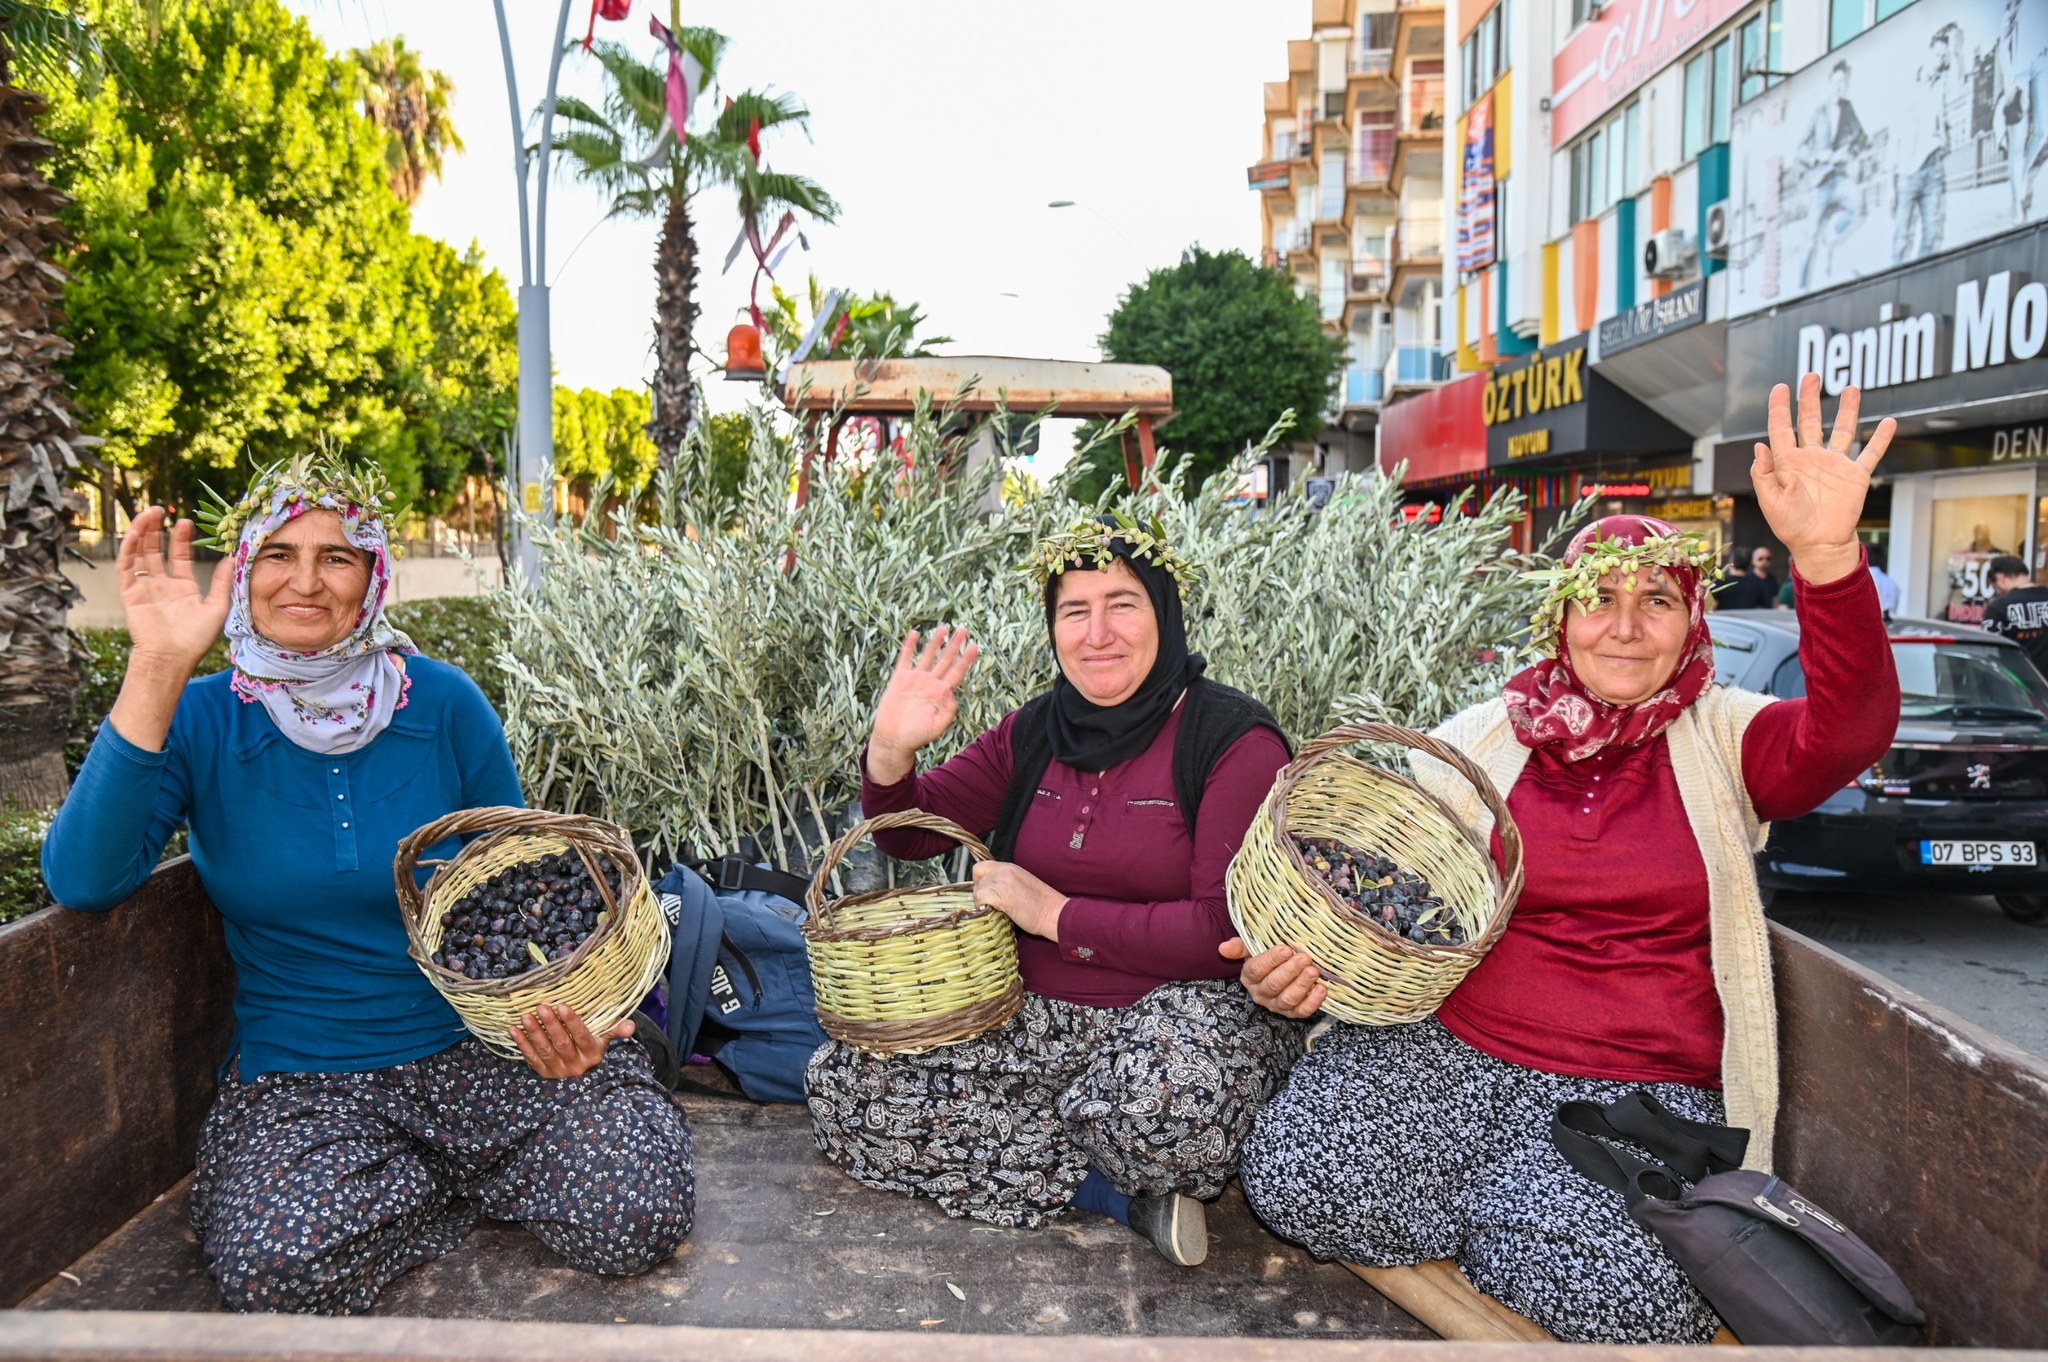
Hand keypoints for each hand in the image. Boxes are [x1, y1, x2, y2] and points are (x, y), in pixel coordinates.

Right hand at [117, 506, 233, 671]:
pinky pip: (126, 568)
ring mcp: (145, 589)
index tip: (186, 522)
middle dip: (157, 530)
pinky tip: (135, 533)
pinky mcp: (129, 594)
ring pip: (139, 555)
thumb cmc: (196, 639)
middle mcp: (162, 586)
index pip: (180, 557)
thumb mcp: (217, 607)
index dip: (181, 539)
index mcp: (182, 589)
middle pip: (156, 552)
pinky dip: (129, 549)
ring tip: (148, 513)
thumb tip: (232, 557)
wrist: (173, 658)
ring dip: (141, 534)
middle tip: (160, 509)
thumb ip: (222, 582)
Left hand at [512, 1003, 632, 1079]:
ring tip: (526, 1016)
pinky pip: (531, 1058)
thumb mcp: (606, 1038)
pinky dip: (522, 1044)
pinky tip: (514, 1029)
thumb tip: (630, 1026)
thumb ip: (616, 1029)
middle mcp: (576, 1065)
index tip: (563, 1006)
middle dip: (551, 1024)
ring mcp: (558, 1071)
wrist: (582, 1074)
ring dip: (534, 1033)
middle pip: (562, 1043)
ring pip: (545, 1051)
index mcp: (593, 1054)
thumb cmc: (594, 1045)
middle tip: (541, 1006)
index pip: (583, 1037)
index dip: (573, 1022)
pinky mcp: (544, 1073)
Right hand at [867, 626, 978, 782]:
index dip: (966, 659)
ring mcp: (916, 680)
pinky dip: (909, 646)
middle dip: (955, 645)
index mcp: (942, 694)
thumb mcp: (937, 727)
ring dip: (936, 642)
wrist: (894, 739)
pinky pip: (906, 659)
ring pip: (928, 656)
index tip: (975, 646)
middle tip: (964, 629)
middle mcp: (931, 683)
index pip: (957, 672)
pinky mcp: (900, 679)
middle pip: (946, 660)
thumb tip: (953, 692)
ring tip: (944, 628)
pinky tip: (914, 633)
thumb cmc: (917, 737)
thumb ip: (948, 711)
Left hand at [971, 860, 1066, 941]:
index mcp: (1009, 867)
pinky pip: (981, 899)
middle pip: (978, 878)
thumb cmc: (1042, 904)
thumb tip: (990, 891)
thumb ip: (1005, 883)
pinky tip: (993, 913)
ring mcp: (1002, 882)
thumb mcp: (1021, 884)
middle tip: (989, 904)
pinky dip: (982, 908)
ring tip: (993, 910)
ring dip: (981, 901)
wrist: (1054, 913)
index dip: (980, 880)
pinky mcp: (1001, 895)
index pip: (981, 867)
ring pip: (978, 890)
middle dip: (980, 891)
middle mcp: (1004, 871)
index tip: (986, 892)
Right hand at [1221, 937, 1326, 1018]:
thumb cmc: (1268, 957)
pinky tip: (1321, 989)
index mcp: (1249, 977)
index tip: (1286, 949)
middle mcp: (1261, 994)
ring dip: (1302, 985)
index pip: (1256, 970)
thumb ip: (1240, 947)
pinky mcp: (1293, 1013)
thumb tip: (1223, 947)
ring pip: (1288, 999)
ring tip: (1313, 971)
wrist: (1281, 970)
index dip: (1271, 960)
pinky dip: (1313, 1002)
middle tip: (1304, 958)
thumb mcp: (1253, 948)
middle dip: (1290, 971)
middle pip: (1273, 985)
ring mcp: (1277, 1006)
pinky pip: (1302, 1011)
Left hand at [1752, 375, 1894, 585]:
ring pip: (1843, 430)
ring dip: (1848, 410)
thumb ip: (1763, 474)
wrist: (1819, 545)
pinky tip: (1889, 422)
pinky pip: (1870, 454)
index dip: (1780, 408)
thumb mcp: (1770, 501)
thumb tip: (1759, 446)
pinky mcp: (1856, 476)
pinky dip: (1881, 439)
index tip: (1780, 387)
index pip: (1782, 428)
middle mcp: (1811, 458)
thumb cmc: (1790, 525)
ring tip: (1851, 388)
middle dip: (1810, 399)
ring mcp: (1835, 465)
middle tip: (1811, 376)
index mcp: (1787, 462)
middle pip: (1811, 421)